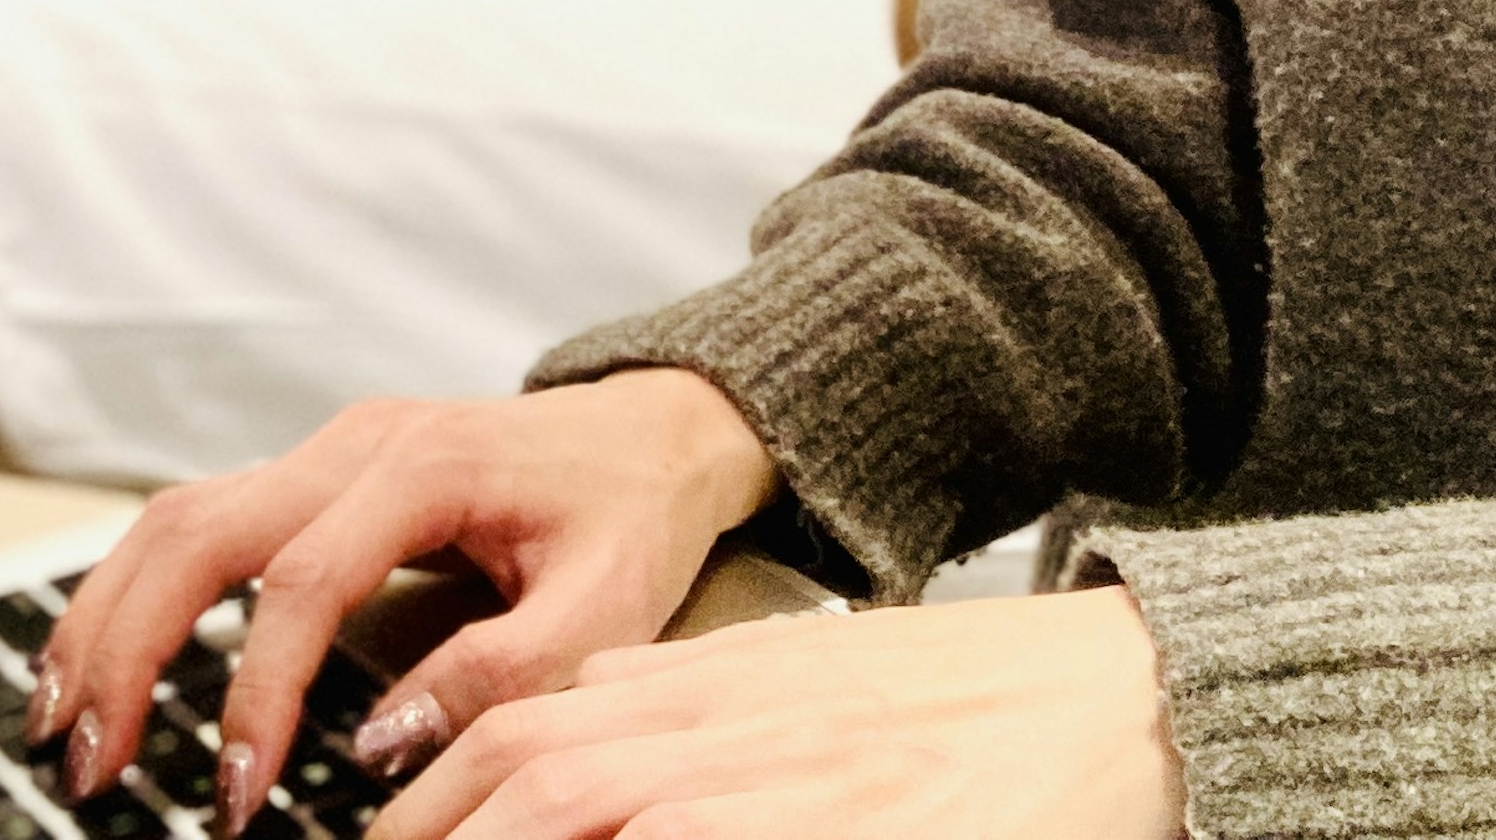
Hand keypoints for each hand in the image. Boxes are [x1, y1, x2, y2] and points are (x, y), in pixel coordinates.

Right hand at [29, 371, 777, 828]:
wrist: (656, 427)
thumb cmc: (633, 511)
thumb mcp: (607, 604)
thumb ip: (499, 670)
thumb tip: (378, 740)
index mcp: (424, 465)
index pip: (303, 584)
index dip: (257, 695)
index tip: (237, 796)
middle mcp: (355, 443)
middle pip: (200, 530)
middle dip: (129, 648)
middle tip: (87, 759)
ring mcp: (326, 449)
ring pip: (176, 515)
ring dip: (107, 613)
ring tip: (60, 715)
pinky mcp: (315, 472)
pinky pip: (199, 519)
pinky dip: (137, 588)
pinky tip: (105, 656)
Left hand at [363, 586, 1183, 839]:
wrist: (1117, 700)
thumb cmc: (963, 704)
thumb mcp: (791, 672)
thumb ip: (675, 691)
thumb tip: (573, 706)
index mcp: (707, 691)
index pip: (521, 729)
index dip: (427, 793)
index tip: (379, 833)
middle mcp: (724, 741)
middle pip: (535, 780)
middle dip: (438, 833)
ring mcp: (778, 796)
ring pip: (592, 808)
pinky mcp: (845, 827)